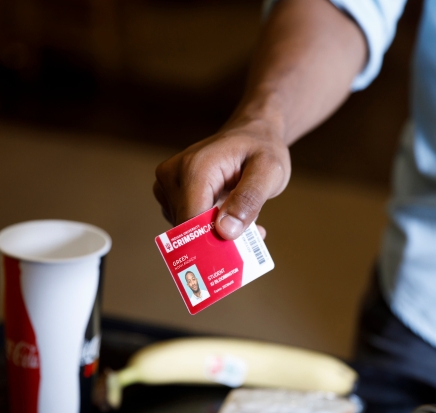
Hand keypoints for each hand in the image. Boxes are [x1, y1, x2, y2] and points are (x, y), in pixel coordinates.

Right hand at [154, 116, 289, 239]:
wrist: (251, 134)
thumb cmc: (261, 149)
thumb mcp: (269, 171)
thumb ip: (249, 200)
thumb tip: (226, 231)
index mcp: (194, 168)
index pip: (191, 220)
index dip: (211, 243)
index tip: (235, 255)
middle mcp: (172, 176)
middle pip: (186, 228)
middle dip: (217, 240)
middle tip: (251, 237)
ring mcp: (167, 185)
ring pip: (186, 230)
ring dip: (215, 234)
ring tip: (245, 221)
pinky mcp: (169, 195)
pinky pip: (187, 223)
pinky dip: (209, 228)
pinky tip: (231, 217)